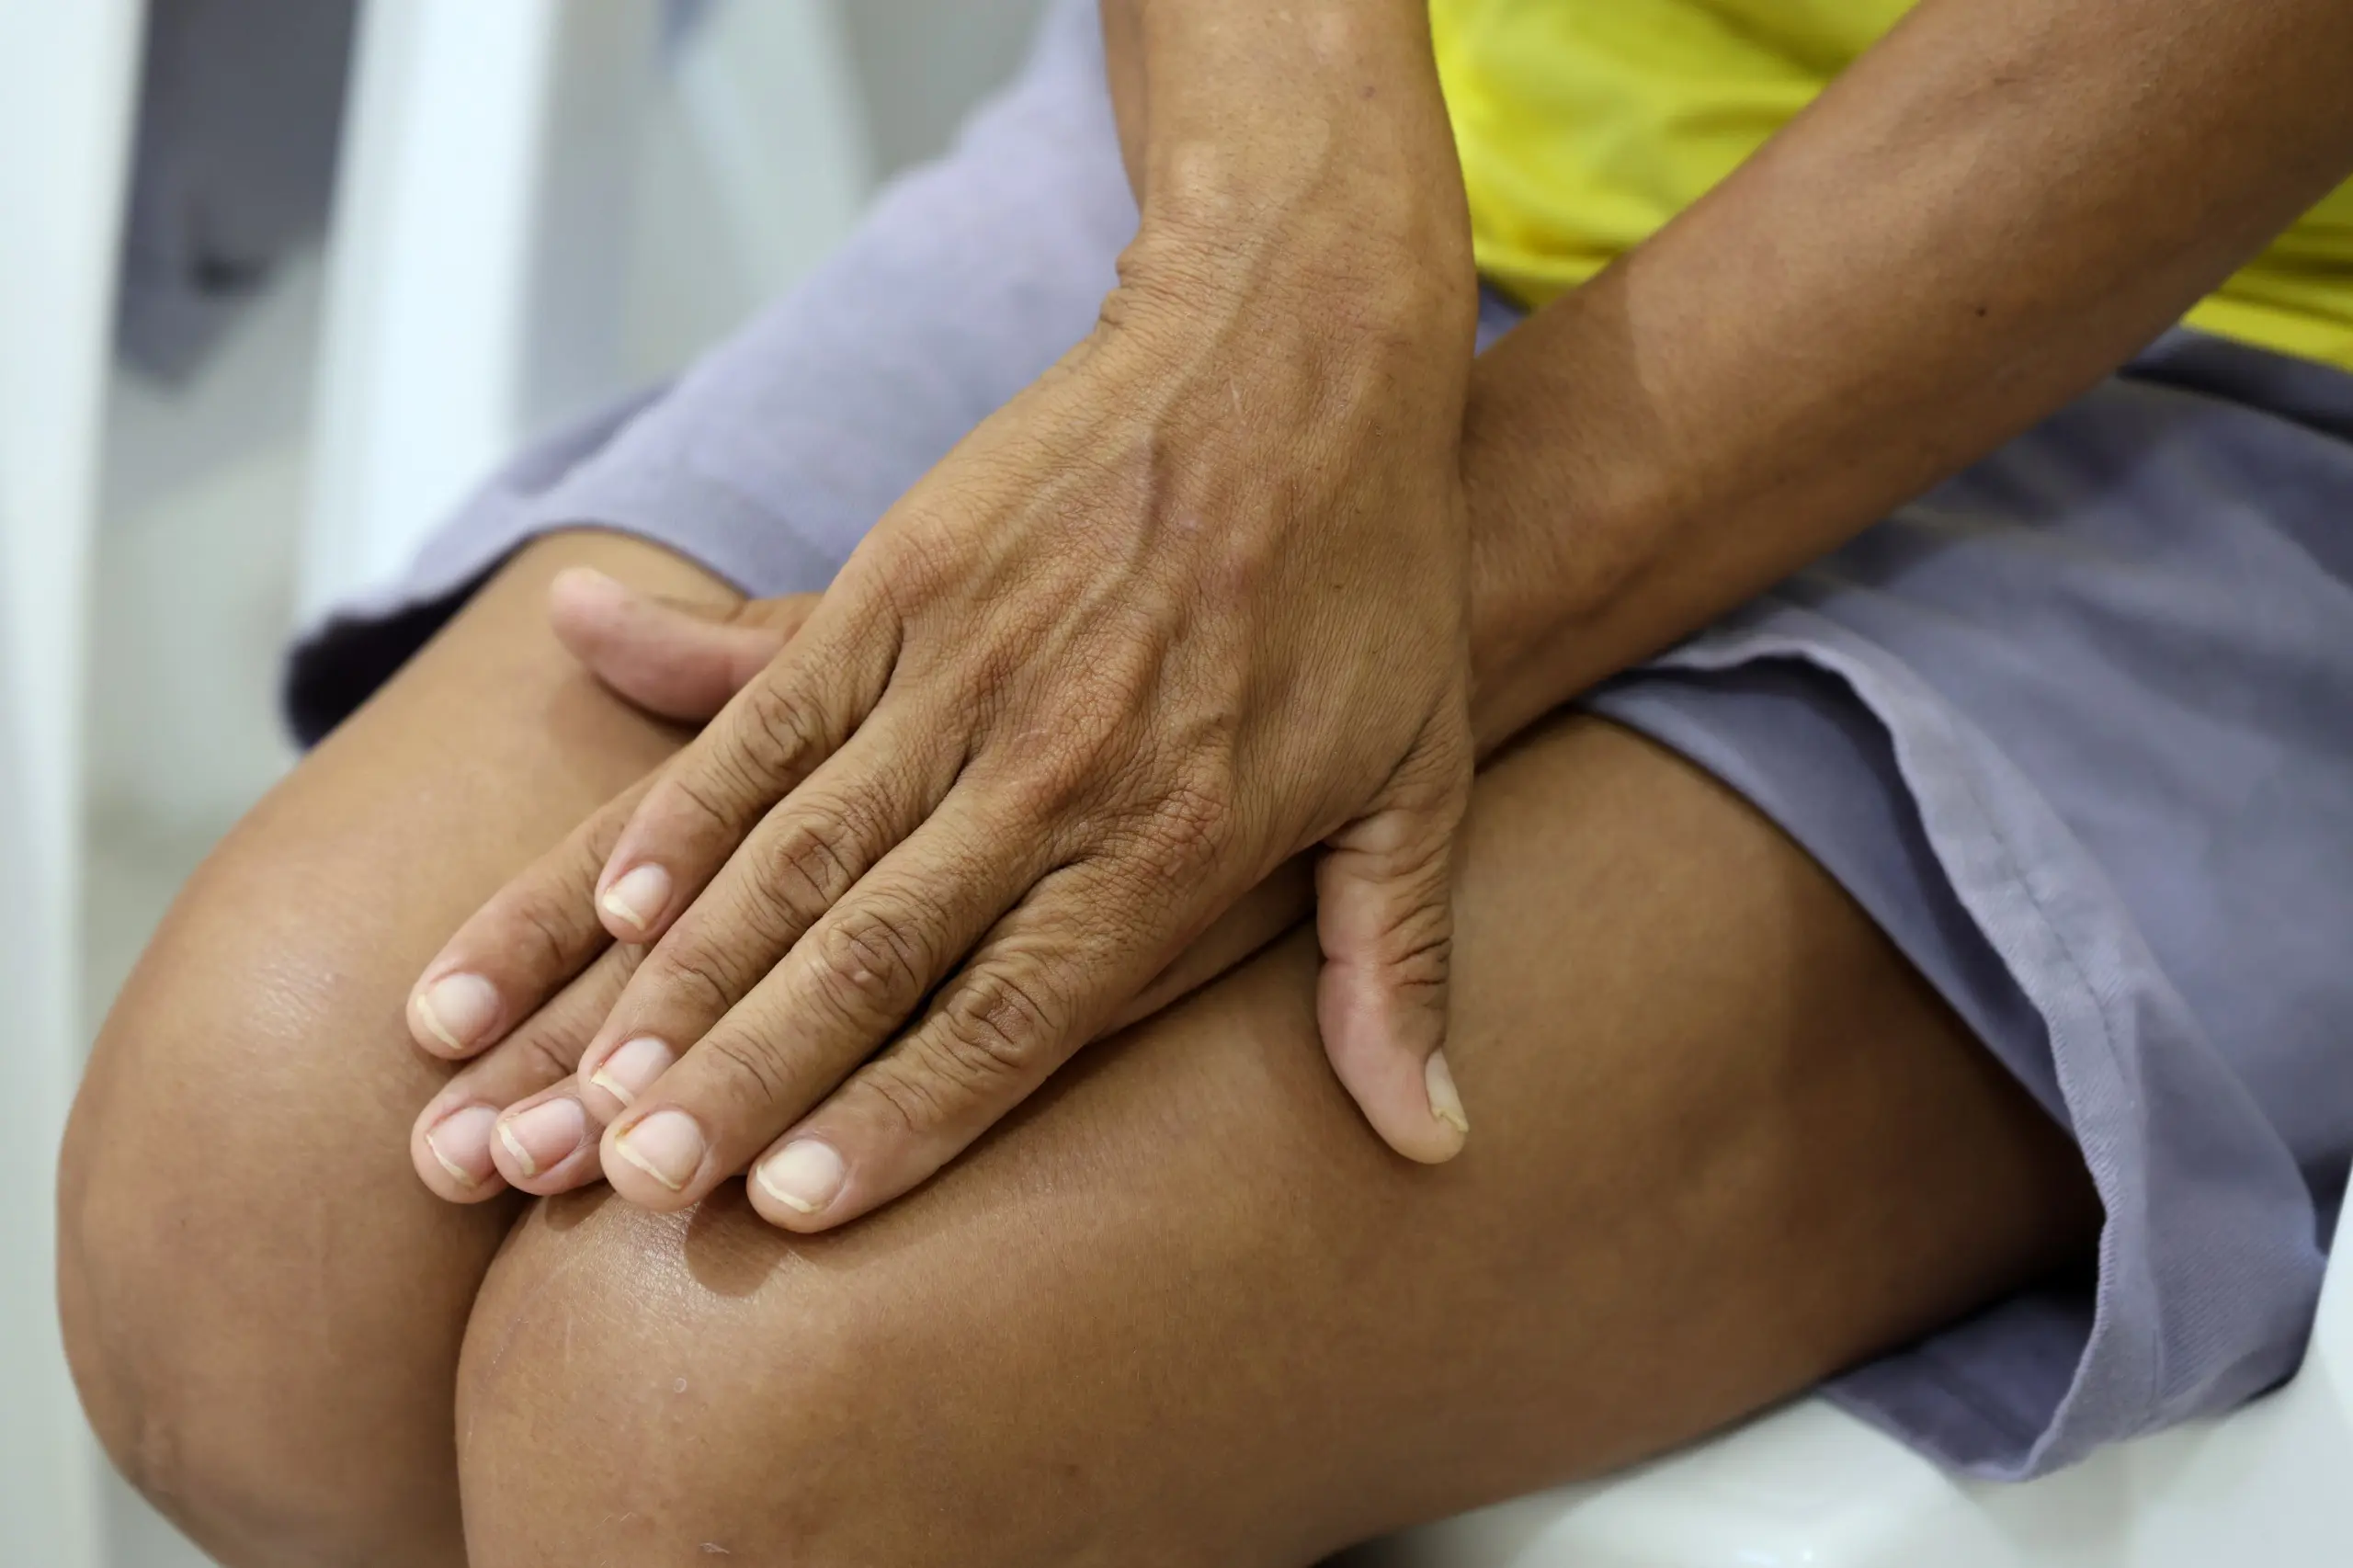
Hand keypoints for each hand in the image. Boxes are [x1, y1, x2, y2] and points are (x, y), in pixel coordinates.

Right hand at [409, 251, 1477, 1228]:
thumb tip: (1431, 1141)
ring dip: (686, 978)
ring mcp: (962, 672)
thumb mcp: (1416, 785)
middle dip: (746, 1079)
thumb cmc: (1374, 586)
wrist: (1301, 350)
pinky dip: (687, 817)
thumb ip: (1391, 972)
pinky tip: (614, 903)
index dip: (898, 1119)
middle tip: (636, 1182)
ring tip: (589, 1081)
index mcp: (1172, 842)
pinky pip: (772, 724)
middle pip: (875, 957)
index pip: (1014, 1017)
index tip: (788, 1211)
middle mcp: (1051, 771)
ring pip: (797, 857)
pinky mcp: (900, 585)